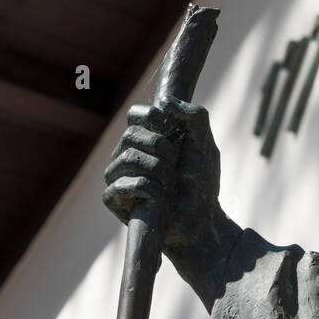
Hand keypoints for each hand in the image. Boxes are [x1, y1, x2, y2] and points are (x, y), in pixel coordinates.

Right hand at [103, 99, 235, 306]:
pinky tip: (159, 196)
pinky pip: (118, 185)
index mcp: (147, 136)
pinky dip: (144, 188)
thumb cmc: (201, 181)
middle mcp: (128, 153)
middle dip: (160, 147)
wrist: (201, 217)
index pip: (135, 114)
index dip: (153, 118)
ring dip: (156, 169)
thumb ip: (193, 115)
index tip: (172, 132)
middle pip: (131, 134)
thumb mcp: (204, 142)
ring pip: (126, 158)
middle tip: (175, 164)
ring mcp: (119, 175)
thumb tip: (164, 101)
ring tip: (169, 183)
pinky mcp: (114, 199)